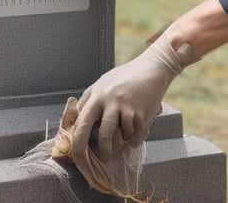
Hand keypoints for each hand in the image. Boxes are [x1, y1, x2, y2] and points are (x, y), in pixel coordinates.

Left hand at [71, 32, 197, 161]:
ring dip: (120, 144)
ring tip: (121, 139)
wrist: (152, 68)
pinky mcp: (143, 113)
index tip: (78, 156)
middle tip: (103, 158)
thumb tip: (75, 119)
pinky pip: (135, 137)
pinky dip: (134, 140)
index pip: (82, 124)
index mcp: (97, 95)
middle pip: (103, 136)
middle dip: (102, 152)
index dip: (78, 144)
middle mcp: (111, 101)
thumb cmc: (125, 77)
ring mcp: (128, 107)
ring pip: (120, 138)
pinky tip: (135, 132)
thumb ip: (89, 100)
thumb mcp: (102, 83)